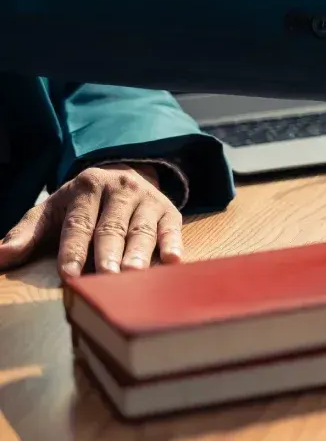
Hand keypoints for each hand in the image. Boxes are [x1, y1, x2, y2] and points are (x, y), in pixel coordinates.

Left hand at [0, 163, 182, 278]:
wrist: (123, 175)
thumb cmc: (81, 205)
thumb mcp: (52, 212)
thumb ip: (26, 235)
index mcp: (87, 187)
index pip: (78, 223)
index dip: (73, 249)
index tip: (69, 273)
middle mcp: (120, 188)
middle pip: (111, 226)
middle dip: (108, 252)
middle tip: (107, 275)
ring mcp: (147, 199)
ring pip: (141, 229)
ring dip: (139, 252)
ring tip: (133, 273)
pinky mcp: (169, 211)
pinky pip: (171, 229)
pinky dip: (172, 244)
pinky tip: (173, 259)